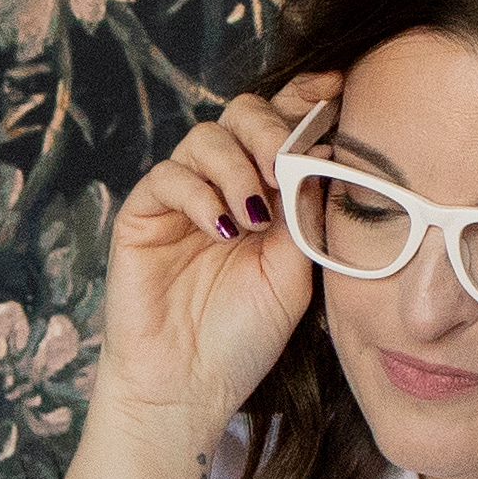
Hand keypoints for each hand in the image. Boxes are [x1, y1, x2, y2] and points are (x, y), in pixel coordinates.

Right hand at [92, 70, 339, 455]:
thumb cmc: (243, 337)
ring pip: (204, 138)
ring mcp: (181, 200)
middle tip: (283, 166)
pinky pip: (167, 177)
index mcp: (265, 192)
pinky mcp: (142, 217)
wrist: (188, 388)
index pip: (281, 123)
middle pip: (241, 114)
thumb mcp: (296, 268)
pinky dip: (199, 194)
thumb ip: (305, 210)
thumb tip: (323, 150)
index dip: (305, 97)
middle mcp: (222, 186)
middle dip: (268, 129)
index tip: (335, 90)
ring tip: (250, 216)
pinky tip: (219, 229)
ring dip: (235, 167)